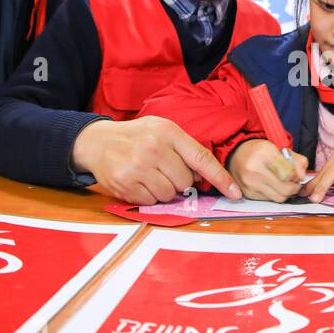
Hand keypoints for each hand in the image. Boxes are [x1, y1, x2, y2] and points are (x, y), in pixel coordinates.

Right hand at [71, 116, 240, 204]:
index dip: (221, 178)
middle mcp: (154, 149)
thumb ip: (187, 149)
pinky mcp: (125, 184)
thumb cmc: (137, 136)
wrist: (98, 142)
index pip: (201, 158)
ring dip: (165, 190)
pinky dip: (149, 196)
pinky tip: (139, 181)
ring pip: (169, 194)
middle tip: (165, 170)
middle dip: (180, 181)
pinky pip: (151, 201)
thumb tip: (205, 176)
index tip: (235, 193)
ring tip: (151, 174)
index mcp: (168, 132)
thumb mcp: (163, 130)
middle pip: (185, 182)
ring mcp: (138, 168)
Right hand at [228, 139, 307, 201]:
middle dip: (294, 187)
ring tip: (285, 184)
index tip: (296, 173)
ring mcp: (249, 184)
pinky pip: (269, 200)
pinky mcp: (248, 194)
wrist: (236, 154)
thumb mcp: (280, 149)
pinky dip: (275, 195)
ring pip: (279, 197)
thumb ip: (297, 161)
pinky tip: (273, 186)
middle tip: (294, 182)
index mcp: (264, 153)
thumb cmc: (260, 151)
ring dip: (286, 193)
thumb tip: (302, 177)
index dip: (297, 175)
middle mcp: (254, 170)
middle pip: (285, 189)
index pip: (289, 172)